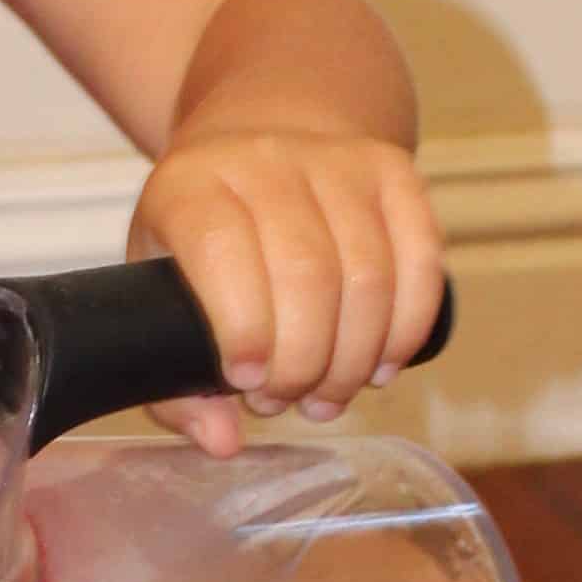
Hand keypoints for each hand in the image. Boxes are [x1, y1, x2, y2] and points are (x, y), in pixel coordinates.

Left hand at [131, 126, 446, 445]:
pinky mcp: (395, 172)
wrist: (263, 139)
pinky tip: (379, 367)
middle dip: (303, 362)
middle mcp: (265, 160)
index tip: (247, 382)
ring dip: (353, 360)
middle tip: (287, 399)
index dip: (243, 327)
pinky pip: (421, 261)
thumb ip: (174, 383)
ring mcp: (338, 162)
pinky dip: (406, 330)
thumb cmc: (205, 239)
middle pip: (307, 273)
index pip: (222, 248)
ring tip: (326, 396)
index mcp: (192, 186)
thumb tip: (223, 442)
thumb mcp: (160, 295)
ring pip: (368, 276)